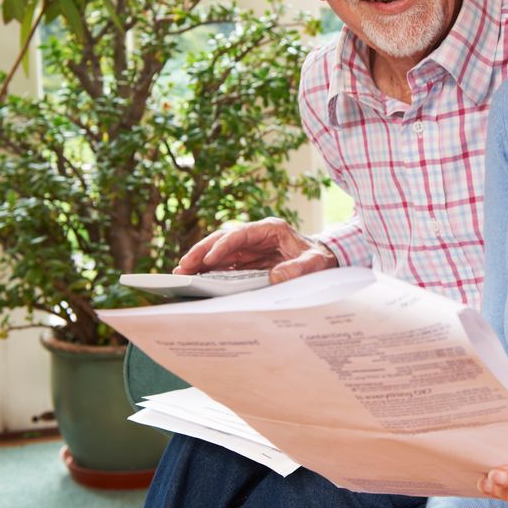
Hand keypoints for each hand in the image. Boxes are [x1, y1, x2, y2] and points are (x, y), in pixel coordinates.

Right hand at [174, 217, 337, 282]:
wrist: (325, 261)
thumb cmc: (320, 258)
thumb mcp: (315, 263)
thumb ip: (299, 269)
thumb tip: (276, 277)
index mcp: (271, 229)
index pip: (240, 234)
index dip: (223, 246)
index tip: (209, 260)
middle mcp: (257, 236)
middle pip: (223, 239)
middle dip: (202, 251)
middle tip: (184, 267)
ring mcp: (251, 248)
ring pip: (220, 251)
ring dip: (200, 261)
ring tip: (182, 274)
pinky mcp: (249, 260)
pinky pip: (225, 264)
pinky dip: (210, 271)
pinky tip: (196, 279)